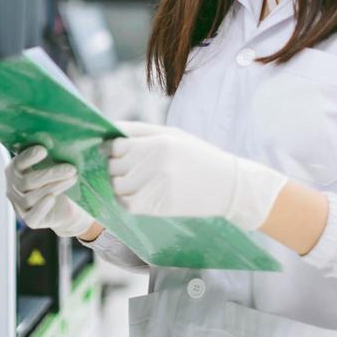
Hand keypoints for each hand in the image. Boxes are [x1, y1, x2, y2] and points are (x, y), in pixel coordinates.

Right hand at [5, 145, 95, 238]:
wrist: (64, 205)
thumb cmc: (56, 178)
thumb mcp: (52, 163)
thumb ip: (51, 152)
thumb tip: (56, 138)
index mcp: (15, 170)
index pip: (18, 163)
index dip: (29, 156)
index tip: (44, 149)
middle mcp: (13, 188)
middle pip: (28, 181)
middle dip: (51, 173)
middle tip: (71, 168)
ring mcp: (20, 205)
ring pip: (33, 196)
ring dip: (55, 186)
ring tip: (73, 177)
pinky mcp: (29, 220)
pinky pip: (33, 215)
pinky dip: (42, 207)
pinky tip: (52, 198)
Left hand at [106, 121, 288, 230]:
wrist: (228, 185)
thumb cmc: (198, 155)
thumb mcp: (173, 134)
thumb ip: (140, 130)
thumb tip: (109, 130)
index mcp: (160, 142)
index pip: (117, 145)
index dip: (111, 148)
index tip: (113, 151)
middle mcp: (156, 164)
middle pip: (114, 166)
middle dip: (114, 166)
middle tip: (125, 167)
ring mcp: (157, 187)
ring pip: (117, 186)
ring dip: (119, 183)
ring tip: (132, 180)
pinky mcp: (160, 207)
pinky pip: (128, 204)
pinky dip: (125, 199)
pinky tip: (135, 194)